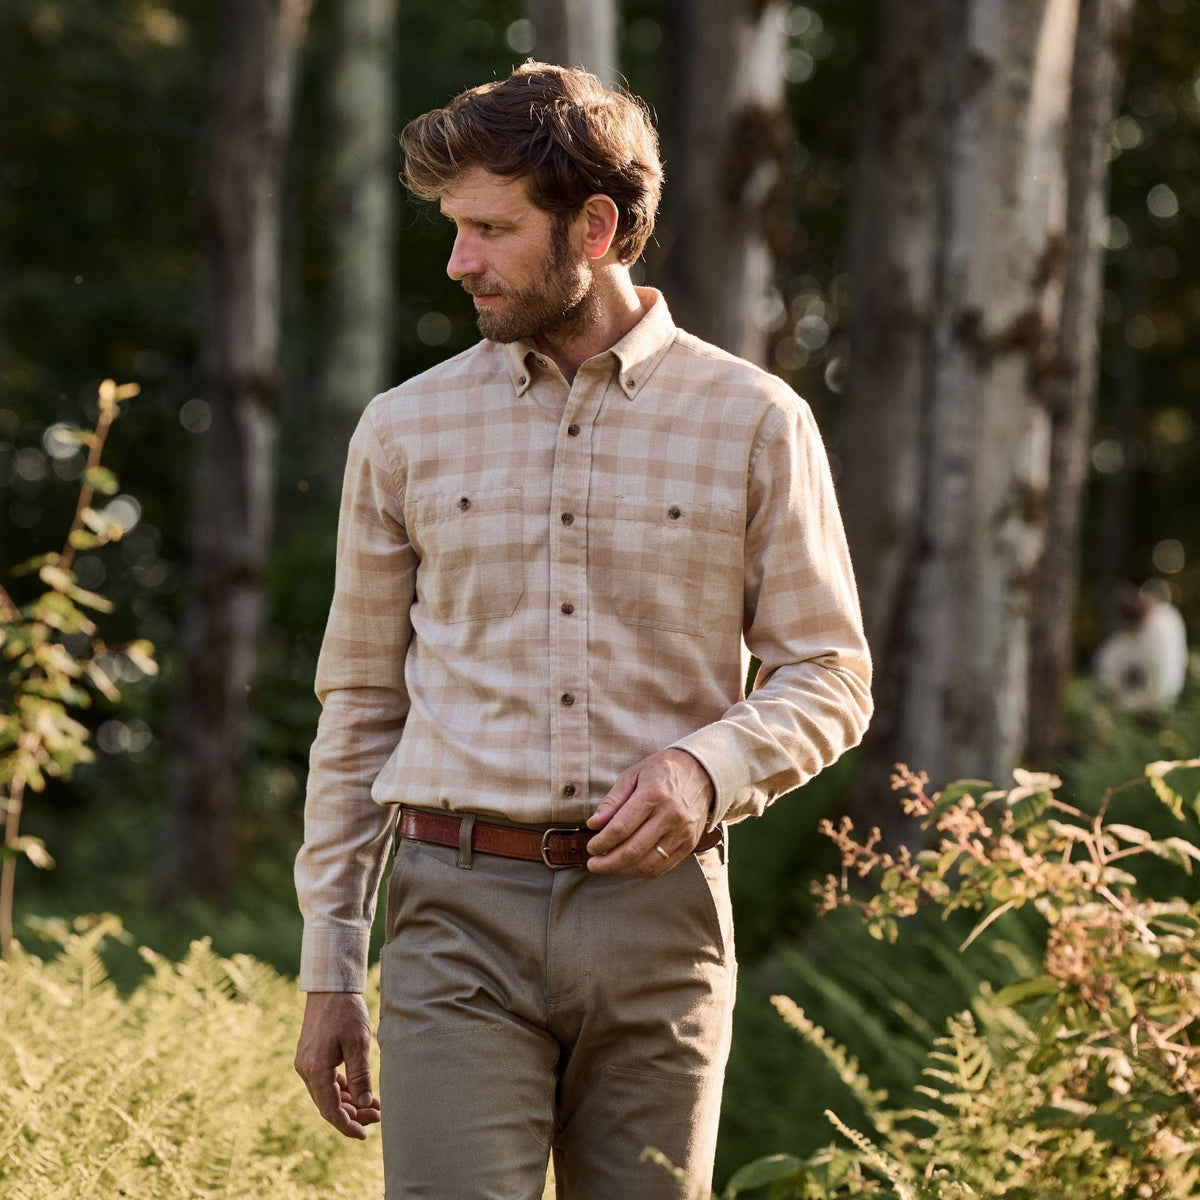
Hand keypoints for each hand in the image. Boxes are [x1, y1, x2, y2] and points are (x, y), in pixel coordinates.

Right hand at [294, 991, 380, 1138]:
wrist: (330, 986)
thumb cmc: (345, 1012)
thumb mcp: (358, 1043)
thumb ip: (361, 1074)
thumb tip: (366, 1103)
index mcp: (315, 1070)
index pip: (330, 1109)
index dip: (347, 1125)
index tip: (364, 1134)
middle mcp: (306, 1070)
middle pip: (329, 1104)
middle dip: (352, 1114)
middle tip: (377, 1117)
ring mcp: (307, 1062)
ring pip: (328, 1093)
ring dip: (350, 1101)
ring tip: (374, 1106)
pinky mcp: (312, 1055)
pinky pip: (327, 1080)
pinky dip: (344, 1087)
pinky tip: (361, 1090)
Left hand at [585, 748, 713, 875]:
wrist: (702, 772)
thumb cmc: (662, 771)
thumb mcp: (633, 775)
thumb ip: (612, 800)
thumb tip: (594, 824)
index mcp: (653, 795)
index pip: (621, 828)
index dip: (602, 842)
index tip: (591, 847)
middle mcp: (670, 816)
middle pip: (633, 850)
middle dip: (608, 862)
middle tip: (593, 864)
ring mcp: (682, 832)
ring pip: (647, 863)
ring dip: (623, 870)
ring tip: (608, 866)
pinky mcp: (689, 844)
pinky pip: (663, 867)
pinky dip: (642, 871)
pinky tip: (629, 867)